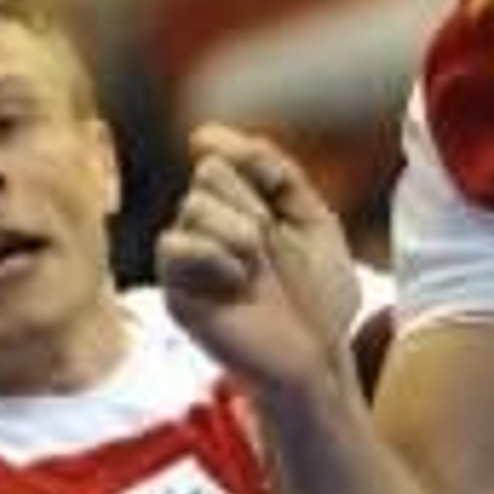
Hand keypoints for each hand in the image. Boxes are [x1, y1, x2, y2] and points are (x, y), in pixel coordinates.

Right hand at [157, 125, 360, 401]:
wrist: (320, 359)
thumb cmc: (320, 295)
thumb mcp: (313, 219)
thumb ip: (274, 173)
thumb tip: (202, 134)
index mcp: (240, 206)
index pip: (224, 151)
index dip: (255, 166)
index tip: (280, 199)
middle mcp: (208, 226)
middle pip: (210, 172)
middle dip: (251, 204)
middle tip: (271, 248)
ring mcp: (190, 260)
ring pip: (192, 204)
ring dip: (238, 231)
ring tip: (256, 267)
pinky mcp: (177, 293)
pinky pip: (173, 245)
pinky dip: (212, 255)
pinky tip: (238, 281)